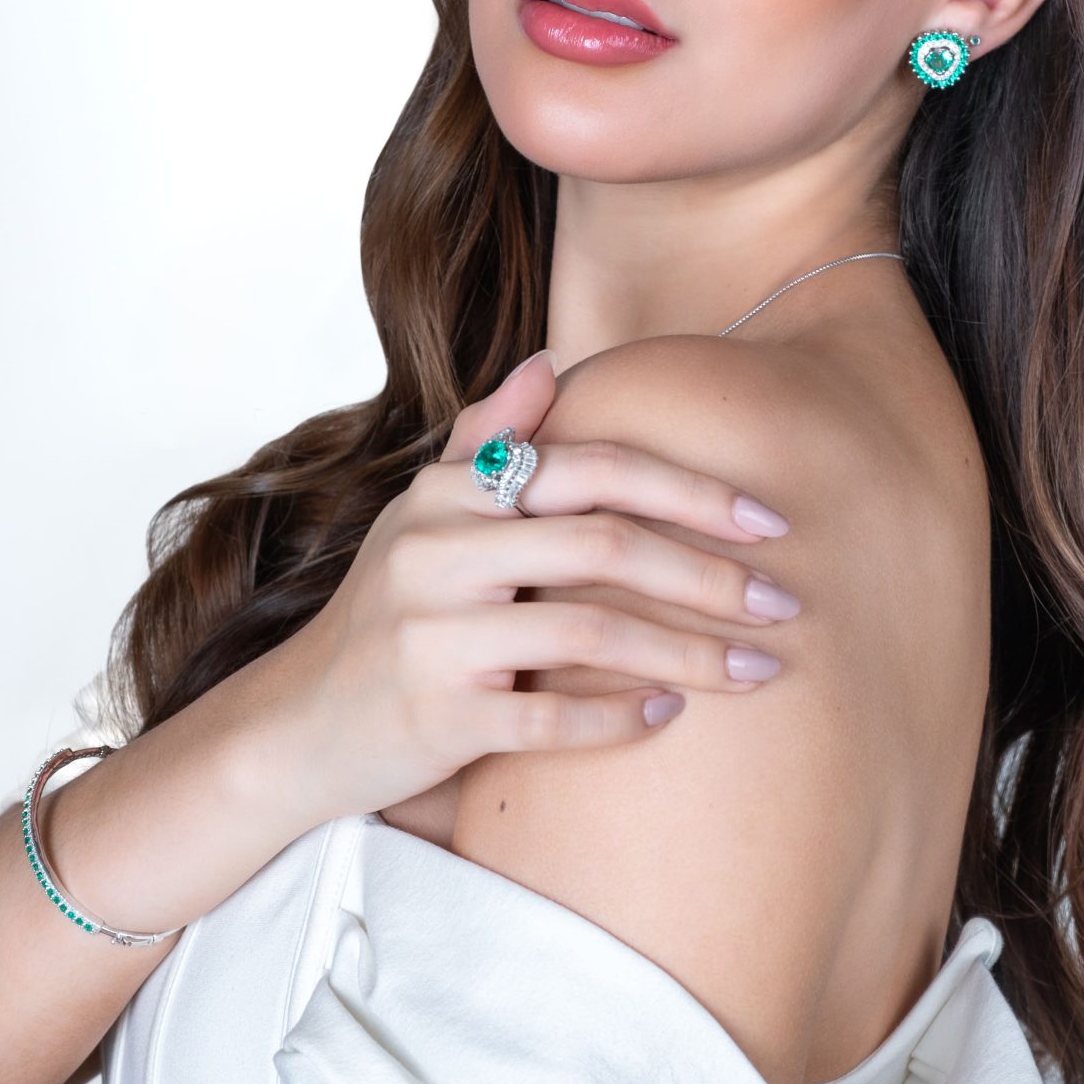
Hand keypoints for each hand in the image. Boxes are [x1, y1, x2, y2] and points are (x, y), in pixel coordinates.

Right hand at [268, 350, 798, 826]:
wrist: (296, 725)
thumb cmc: (386, 614)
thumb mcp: (422, 515)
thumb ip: (488, 439)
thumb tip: (552, 359)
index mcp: (448, 495)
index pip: (591, 469)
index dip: (690, 490)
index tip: (770, 520)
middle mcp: (436, 553)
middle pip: (603, 547)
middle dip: (711, 574)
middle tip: (787, 602)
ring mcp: (434, 637)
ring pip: (591, 634)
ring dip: (691, 654)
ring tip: (760, 670)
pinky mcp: (437, 717)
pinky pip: (552, 720)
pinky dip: (622, 719)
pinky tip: (673, 717)